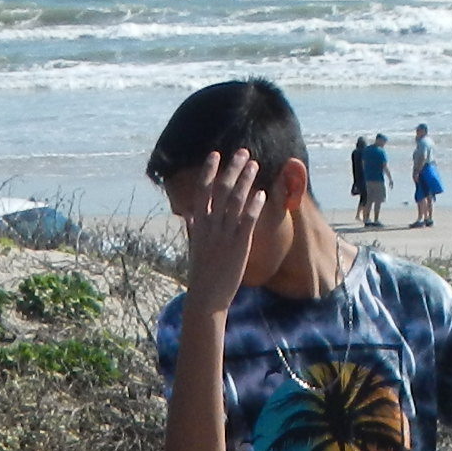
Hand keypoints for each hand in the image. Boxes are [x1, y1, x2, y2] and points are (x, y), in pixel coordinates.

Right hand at [178, 150, 267, 317]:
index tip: (215, 154)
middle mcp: (210, 226)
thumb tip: (189, 214)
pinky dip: (255, 205)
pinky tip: (262, 193)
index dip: (208, 170)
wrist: (207, 297)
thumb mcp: (194, 247)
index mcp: (198, 224)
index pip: (202, 190)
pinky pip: (248, 220)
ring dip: (246, 180)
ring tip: (255, 165)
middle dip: (232, 168)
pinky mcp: (239, 245)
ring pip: (235, 200)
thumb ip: (194, 229)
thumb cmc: (200, 274)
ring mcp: (225, 235)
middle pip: (221, 189)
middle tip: (243, 153)